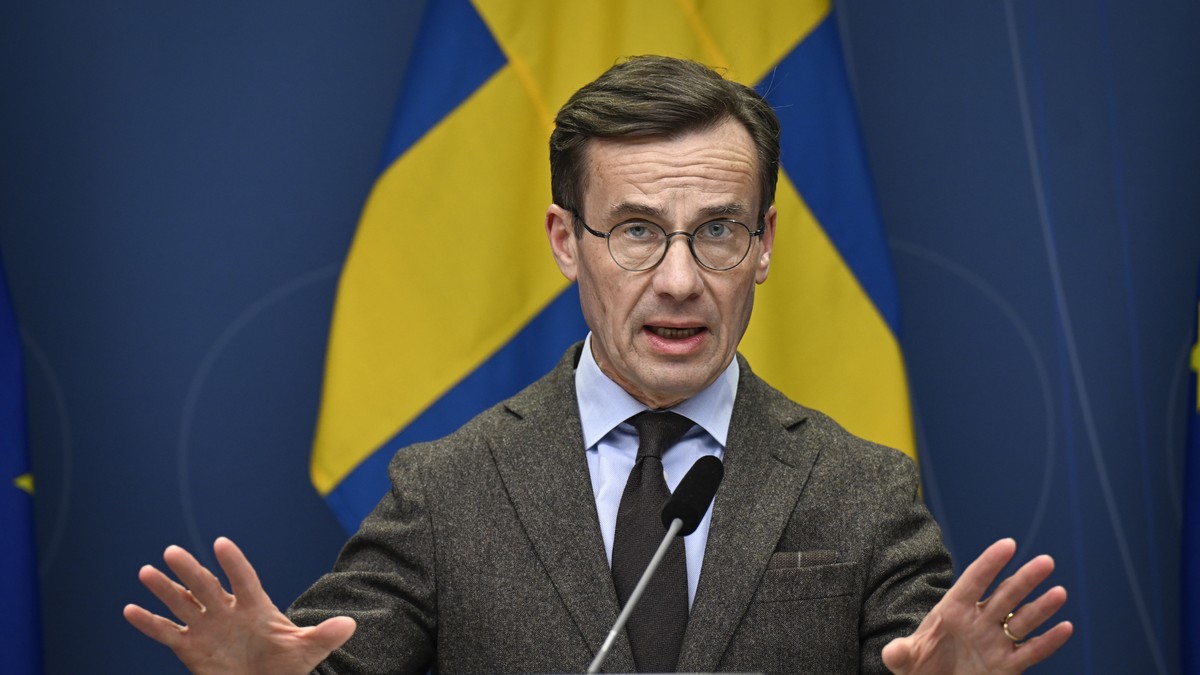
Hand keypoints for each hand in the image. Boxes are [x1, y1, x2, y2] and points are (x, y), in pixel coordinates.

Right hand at [124, 537, 354, 674]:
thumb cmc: (287, 666)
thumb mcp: (307, 651)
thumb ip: (324, 636)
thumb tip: (351, 624)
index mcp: (255, 606)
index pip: (243, 579)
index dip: (233, 563)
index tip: (221, 544)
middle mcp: (227, 611)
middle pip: (206, 586)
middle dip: (190, 570)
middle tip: (172, 552)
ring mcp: (207, 627)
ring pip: (183, 603)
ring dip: (164, 589)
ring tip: (146, 572)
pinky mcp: (191, 648)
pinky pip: (166, 632)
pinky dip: (148, 623)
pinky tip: (129, 610)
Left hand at [882, 538, 1072, 674]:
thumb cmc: (919, 667)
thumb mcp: (905, 660)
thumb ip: (901, 654)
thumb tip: (892, 653)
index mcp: (952, 610)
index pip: (973, 581)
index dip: (990, 563)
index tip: (1008, 544)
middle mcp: (978, 621)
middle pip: (1005, 595)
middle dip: (1024, 579)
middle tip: (1046, 562)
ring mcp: (995, 642)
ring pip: (1022, 620)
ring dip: (1041, 608)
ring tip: (1059, 592)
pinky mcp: (1007, 666)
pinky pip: (1031, 652)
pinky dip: (1048, 642)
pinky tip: (1065, 628)